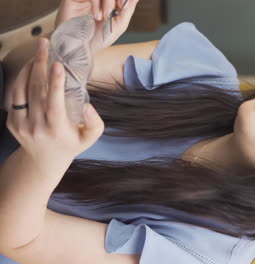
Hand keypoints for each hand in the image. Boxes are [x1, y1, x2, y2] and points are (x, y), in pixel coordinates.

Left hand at [5, 38, 104, 161]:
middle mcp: (36, 127)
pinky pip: (13, 95)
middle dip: (39, 64)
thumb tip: (88, 106)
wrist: (44, 160)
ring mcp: (21, 124)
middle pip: (35, 91)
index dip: (56, 84)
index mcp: (57, 130)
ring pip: (20, 90)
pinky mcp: (11, 121)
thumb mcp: (90, 137)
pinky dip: (21, 78)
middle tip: (45, 44)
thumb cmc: (72, 143)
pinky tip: (30, 67)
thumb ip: (94, 122)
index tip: (58, 64)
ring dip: (28, 68)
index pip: (54, 104)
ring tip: (37, 52)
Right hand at [55, 0, 139, 51]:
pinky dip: (95, 3)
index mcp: (107, 2)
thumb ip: (127, 9)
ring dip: (107, 2)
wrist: (80, 48)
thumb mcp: (118, 25)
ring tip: (105, 16)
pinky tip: (96, 15)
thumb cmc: (98, 38)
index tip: (123, 5)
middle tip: (116, 9)